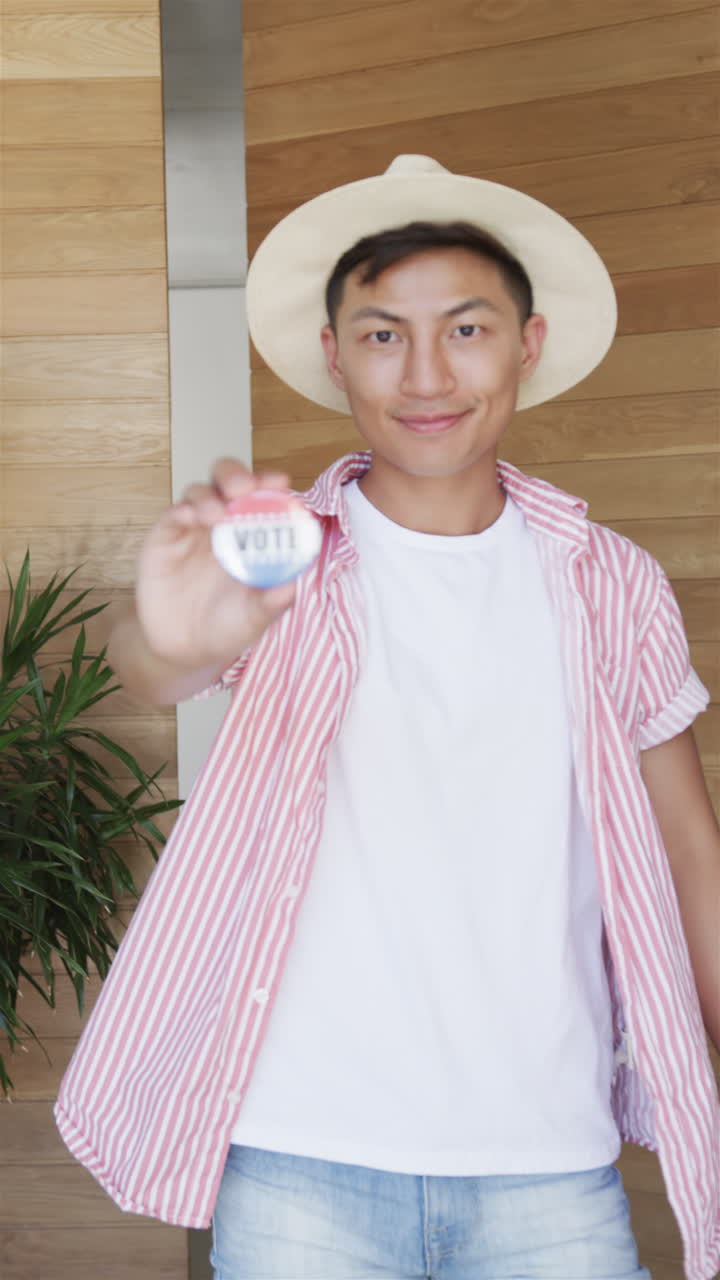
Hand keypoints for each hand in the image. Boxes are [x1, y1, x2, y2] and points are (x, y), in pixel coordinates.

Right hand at [134, 459, 298, 673]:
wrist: (184, 649)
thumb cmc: (228, 626)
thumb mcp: (255, 618)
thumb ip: (273, 602)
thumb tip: (291, 586)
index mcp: (253, 533)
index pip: (263, 496)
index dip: (270, 484)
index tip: (280, 482)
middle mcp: (223, 523)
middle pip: (227, 481)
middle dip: (236, 475)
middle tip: (243, 487)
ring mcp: (193, 528)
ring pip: (199, 492)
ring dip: (210, 495)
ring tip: (217, 514)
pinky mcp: (165, 538)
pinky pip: (172, 514)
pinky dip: (182, 510)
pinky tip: (191, 517)